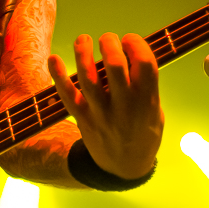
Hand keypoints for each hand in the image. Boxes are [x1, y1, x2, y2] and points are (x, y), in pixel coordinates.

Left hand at [48, 33, 163, 179]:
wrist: (124, 168)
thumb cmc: (143, 132)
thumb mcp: (155, 110)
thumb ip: (145, 85)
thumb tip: (130, 51)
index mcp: (147, 101)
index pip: (144, 62)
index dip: (136, 43)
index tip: (129, 40)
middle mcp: (124, 106)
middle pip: (115, 65)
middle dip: (110, 44)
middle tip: (108, 39)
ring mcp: (101, 113)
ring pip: (88, 78)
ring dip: (83, 53)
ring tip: (83, 40)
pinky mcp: (83, 119)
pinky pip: (67, 95)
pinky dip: (58, 76)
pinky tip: (53, 59)